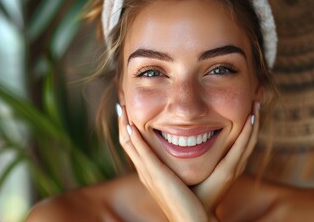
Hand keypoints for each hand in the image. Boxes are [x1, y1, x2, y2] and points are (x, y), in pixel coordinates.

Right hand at [116, 104, 207, 221]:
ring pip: (129, 144)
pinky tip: (131, 125)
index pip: (134, 145)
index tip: (129, 112)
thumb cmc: (193, 201)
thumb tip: (188, 152)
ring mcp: (147, 173)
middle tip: (120, 104)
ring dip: (124, 125)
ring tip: (121, 108)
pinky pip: (141, 153)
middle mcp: (145, 171)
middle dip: (122, 123)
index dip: (129, 128)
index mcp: (150, 171)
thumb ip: (180, 166)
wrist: (191, 220)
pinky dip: (134, 138)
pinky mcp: (155, 174)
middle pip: (126, 142)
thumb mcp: (182, 179)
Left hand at [192, 101, 260, 214]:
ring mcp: (235, 167)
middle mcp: (235, 164)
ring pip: (249, 139)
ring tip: (258, 103)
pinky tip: (251, 118)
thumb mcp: (193, 171)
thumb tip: (183, 143)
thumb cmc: (192, 195)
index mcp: (227, 164)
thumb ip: (193, 159)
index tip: (247, 107)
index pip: (239, 139)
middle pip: (249, 137)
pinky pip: (242, 146)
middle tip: (258, 99)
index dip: (246, 125)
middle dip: (254, 119)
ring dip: (254, 121)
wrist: (195, 215)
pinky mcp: (230, 170)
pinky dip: (249, 132)